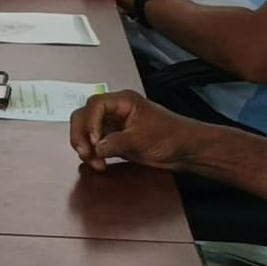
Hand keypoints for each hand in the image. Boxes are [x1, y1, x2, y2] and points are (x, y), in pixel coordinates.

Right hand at [67, 90, 215, 172]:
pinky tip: (98, 164)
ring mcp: (113, 125)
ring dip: (85, 146)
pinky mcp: (114, 139)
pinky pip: (95, 143)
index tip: (96, 142)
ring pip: (86, 130)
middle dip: (81, 135)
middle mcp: (114, 110)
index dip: (90, 123)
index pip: (95, 105)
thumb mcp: (141, 139)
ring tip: (95, 163)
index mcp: (122, 101)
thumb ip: (116, 142)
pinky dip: (92, 153)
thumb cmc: (168, 137)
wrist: (185, 150)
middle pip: (84, 116)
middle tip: (86, 154)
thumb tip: (95, 148)